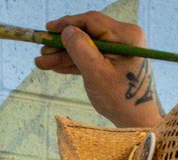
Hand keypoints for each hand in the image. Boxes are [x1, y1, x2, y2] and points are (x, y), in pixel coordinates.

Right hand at [36, 12, 163, 128]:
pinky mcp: (113, 61)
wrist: (136, 121)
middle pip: (87, 33)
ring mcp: (119, 50)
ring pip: (86, 47)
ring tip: (42, 62)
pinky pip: (90, 57)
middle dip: (62, 43)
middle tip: (42, 51)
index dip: (68, 23)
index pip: (92, 21)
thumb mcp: (96, 73)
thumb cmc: (120, 99)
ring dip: (64, 55)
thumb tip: (66, 30)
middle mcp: (124, 37)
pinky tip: (55, 66)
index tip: (48, 29)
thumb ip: (80, 49)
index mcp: (126, 35)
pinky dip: (74, 62)